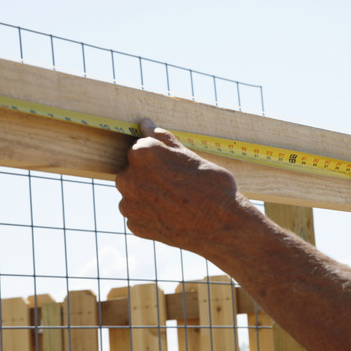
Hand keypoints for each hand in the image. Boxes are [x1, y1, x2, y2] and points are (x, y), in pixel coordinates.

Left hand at [115, 118, 250, 252]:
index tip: (175, 168)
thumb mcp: (191, 155)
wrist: (223, 225)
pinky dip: (151, 215)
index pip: (141, 148)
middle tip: (177, 185)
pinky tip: (171, 216)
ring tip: (175, 202)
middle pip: (134, 171)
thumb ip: (163, 140)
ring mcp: (128, 203)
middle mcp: (128, 177)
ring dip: (148, 196)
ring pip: (134, 193)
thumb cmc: (212, 186)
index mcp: (142, 153)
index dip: (159, 158)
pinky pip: (137, 215)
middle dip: (150, 176)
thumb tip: (146, 124)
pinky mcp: (134, 225)